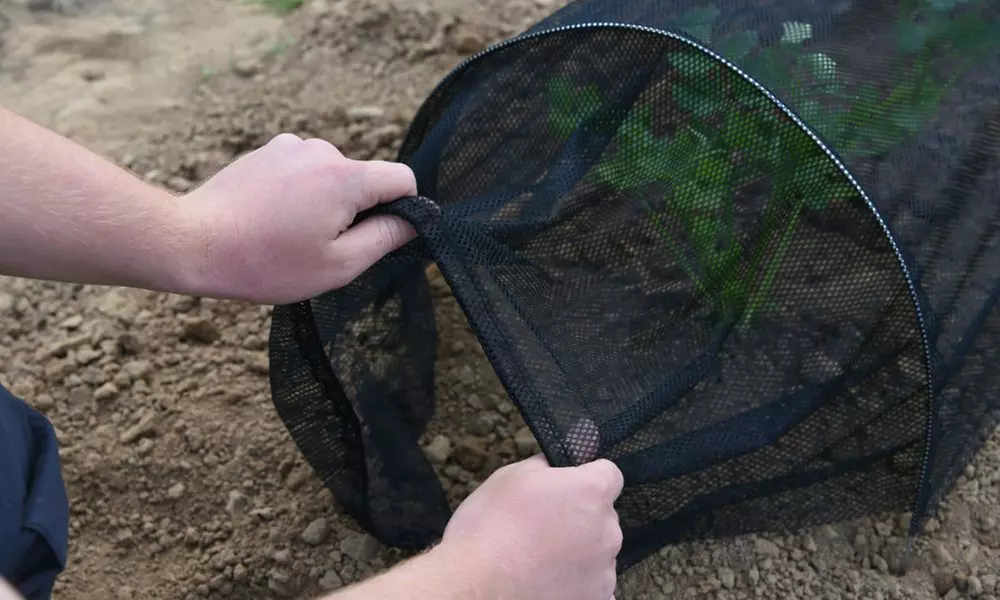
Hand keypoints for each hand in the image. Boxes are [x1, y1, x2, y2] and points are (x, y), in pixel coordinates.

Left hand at [179, 133, 417, 303]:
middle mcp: (321, 150)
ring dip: (325, 203)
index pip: (403, 179)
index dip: (403, 210)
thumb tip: (414, 221)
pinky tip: (273, 219)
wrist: (194, 243)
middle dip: (355, 212)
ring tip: (290, 234)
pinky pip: (303, 171)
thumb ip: (385, 238)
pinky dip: (299, 193)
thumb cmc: (266, 262)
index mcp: (346, 177)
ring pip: (333, 177)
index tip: (378, 238)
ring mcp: (291, 146)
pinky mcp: (268, 151)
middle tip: (320, 247)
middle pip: (365, 180)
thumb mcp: (338, 264)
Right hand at [438, 453, 623, 599]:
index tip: (567, 487)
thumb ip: (545, 467)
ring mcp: (604, 569)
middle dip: (579, 516)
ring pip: (598, 550)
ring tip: (539, 557)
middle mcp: (607, 530)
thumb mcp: (510, 476)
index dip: (587, 477)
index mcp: (591, 492)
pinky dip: (576, 581)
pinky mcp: (596, 598)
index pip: (609, 474)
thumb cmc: (490, 527)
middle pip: (602, 515)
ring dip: (578, 550)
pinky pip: (594, 583)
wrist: (476, 585)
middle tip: (543, 525)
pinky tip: (548, 578)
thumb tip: (554, 467)